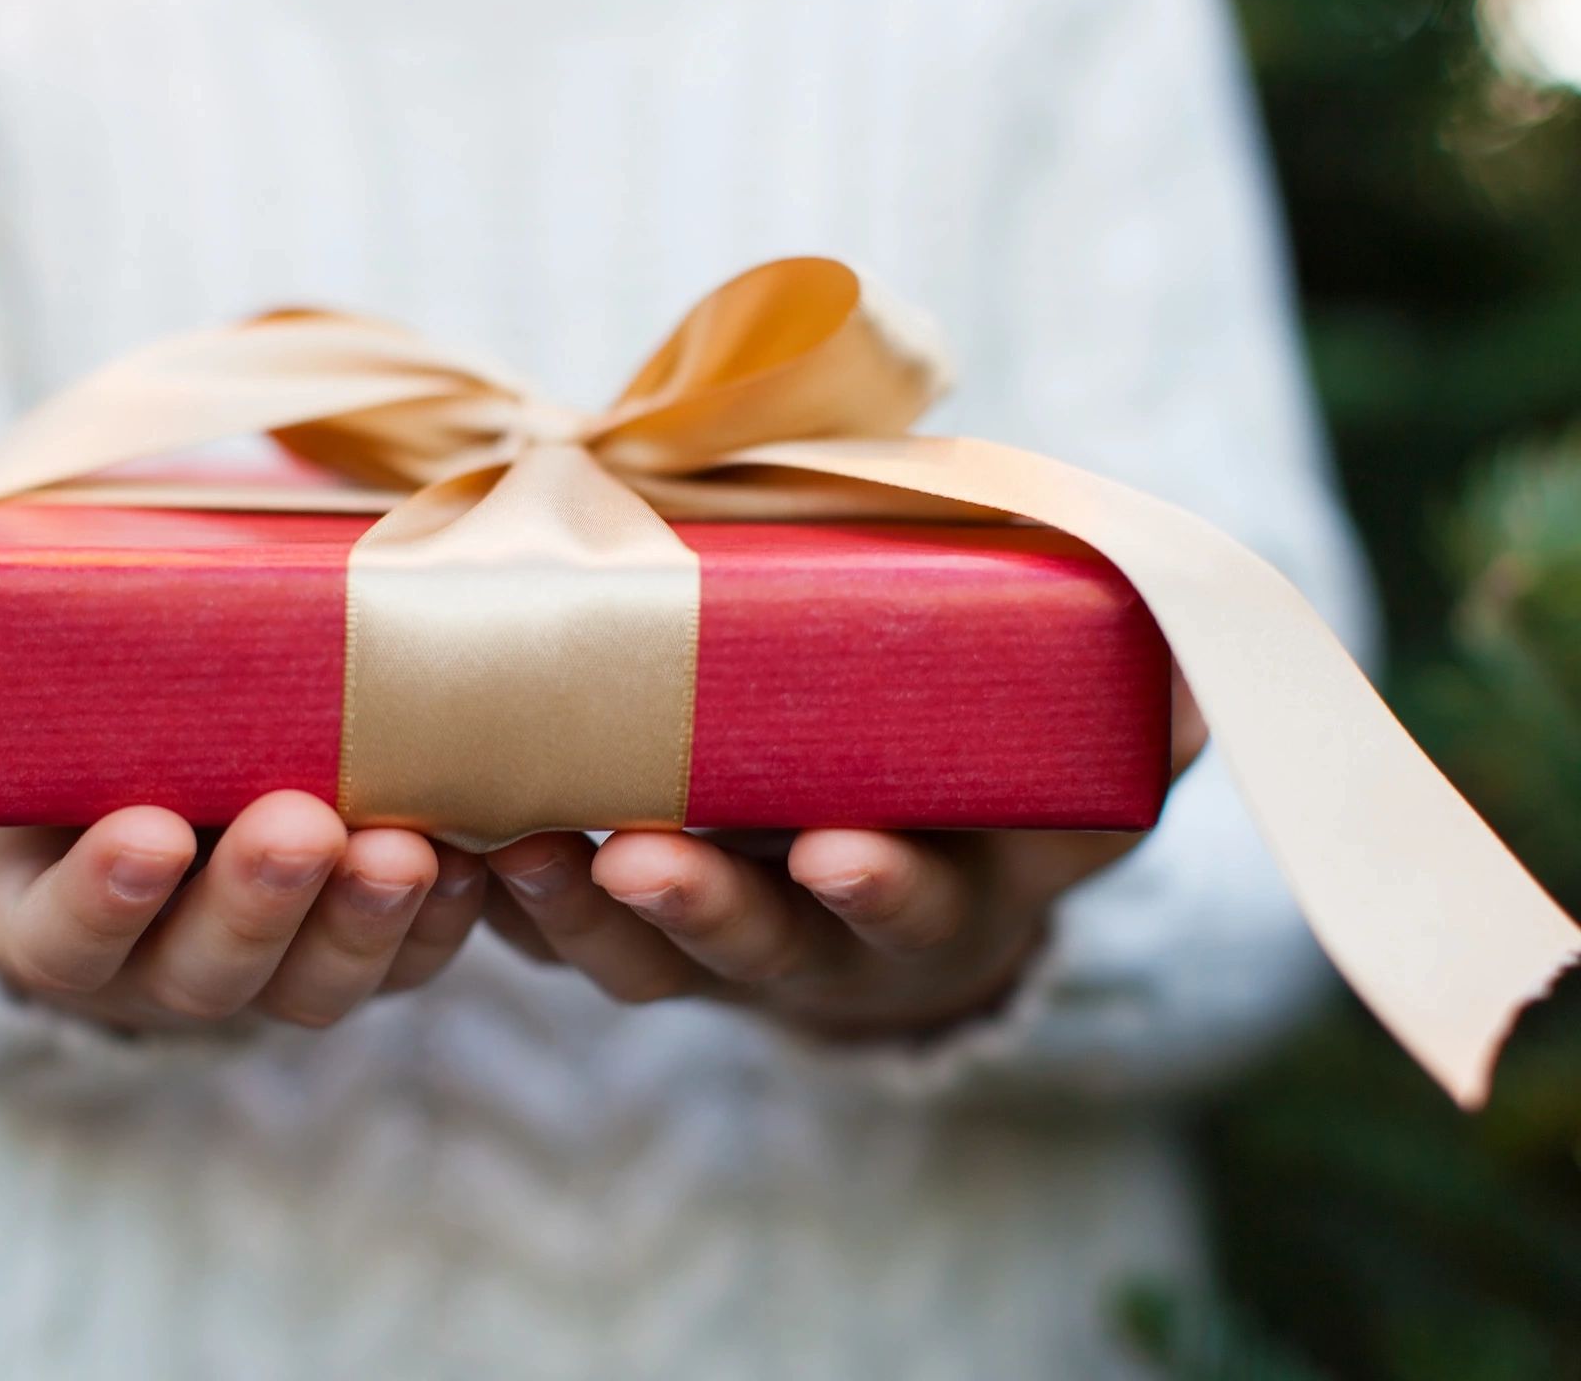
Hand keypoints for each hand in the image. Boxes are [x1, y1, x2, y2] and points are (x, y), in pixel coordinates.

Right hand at [0, 584, 487, 1030]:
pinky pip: (405, 954)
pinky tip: (480, 861)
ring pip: (314, 979)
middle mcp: (149, 954)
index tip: (146, 831)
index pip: (59, 938)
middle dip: (256, 904)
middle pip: (204, 971)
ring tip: (404, 848)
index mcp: (37, 903)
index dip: (100, 900)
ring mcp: (260, 950)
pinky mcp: (350, 926)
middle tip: (300, 825)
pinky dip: (444, 921)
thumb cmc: (22, 687)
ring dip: (364, 922)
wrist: (122, 713)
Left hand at [483, 671, 1208, 1037]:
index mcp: (927, 899)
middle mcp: (813, 942)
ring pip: (631, 956)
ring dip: (569, 909)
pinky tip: (439, 839)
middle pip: (751, 949)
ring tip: (506, 846)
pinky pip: (548, 925)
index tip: (842, 851)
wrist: (892, 847)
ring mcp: (706, 938)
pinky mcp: (616, 914)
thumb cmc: (980, 796)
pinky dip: (493, 894)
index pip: (906, 909)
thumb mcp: (1066, 772)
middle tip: (640, 855)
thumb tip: (1201, 684)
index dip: (879, 891)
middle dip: (701, 909)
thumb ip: (1129, 728)